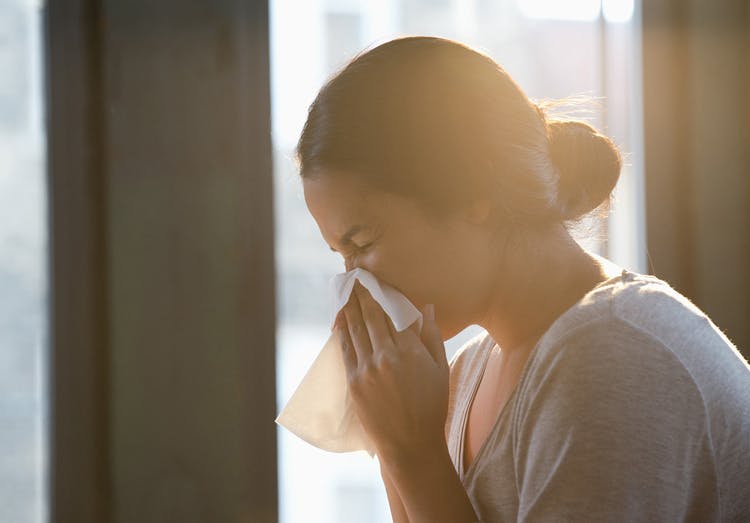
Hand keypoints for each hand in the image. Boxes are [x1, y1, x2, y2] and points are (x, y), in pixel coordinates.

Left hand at [336, 281, 449, 462]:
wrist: (410, 444)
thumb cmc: (431, 406)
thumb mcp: (440, 369)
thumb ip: (432, 335)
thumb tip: (427, 306)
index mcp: (411, 351)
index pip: (393, 312)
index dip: (383, 293)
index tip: (376, 279)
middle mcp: (387, 356)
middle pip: (371, 316)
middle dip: (363, 294)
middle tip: (356, 277)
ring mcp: (368, 369)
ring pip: (355, 328)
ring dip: (350, 307)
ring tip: (346, 291)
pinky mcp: (354, 381)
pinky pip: (346, 348)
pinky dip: (342, 330)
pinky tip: (341, 318)